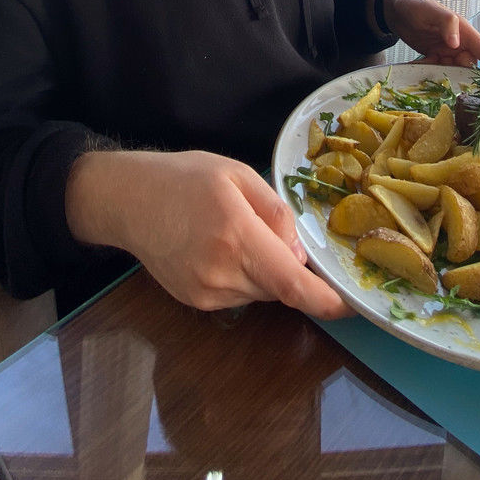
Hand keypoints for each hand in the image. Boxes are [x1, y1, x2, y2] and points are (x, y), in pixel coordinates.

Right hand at [65, 148, 351, 318]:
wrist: (127, 200)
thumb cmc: (185, 178)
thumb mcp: (238, 174)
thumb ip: (276, 213)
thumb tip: (300, 255)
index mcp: (236, 233)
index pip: (291, 283)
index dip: (326, 301)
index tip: (352, 304)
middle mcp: (221, 271)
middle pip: (280, 287)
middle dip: (288, 266)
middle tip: (268, 230)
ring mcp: (206, 292)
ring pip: (261, 293)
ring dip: (264, 271)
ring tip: (235, 233)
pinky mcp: (195, 302)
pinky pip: (239, 296)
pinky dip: (244, 277)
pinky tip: (220, 249)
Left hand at [381, 0, 479, 72]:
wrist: (394, 10)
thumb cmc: (415, 5)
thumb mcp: (431, 10)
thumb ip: (446, 23)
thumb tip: (457, 44)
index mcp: (464, 32)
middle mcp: (458, 43)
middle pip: (469, 66)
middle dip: (462, 77)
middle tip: (451, 85)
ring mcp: (446, 52)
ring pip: (452, 71)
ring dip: (443, 76)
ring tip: (432, 74)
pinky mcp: (434, 57)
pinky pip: (437, 70)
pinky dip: (429, 71)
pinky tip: (418, 65)